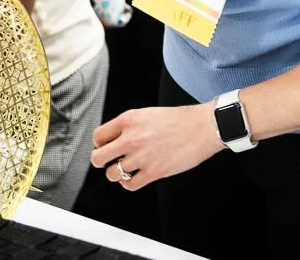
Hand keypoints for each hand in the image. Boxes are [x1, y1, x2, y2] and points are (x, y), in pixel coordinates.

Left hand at [90, 103, 223, 190]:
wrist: (201, 127)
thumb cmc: (179, 119)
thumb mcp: (147, 113)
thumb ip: (129, 125)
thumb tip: (115, 138)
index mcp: (129, 120)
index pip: (98, 136)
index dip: (98, 144)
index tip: (103, 147)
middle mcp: (132, 138)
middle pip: (98, 157)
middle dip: (100, 161)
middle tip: (105, 162)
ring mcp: (141, 157)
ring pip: (112, 174)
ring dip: (116, 174)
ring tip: (124, 170)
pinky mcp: (153, 172)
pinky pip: (130, 185)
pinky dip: (128, 184)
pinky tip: (134, 178)